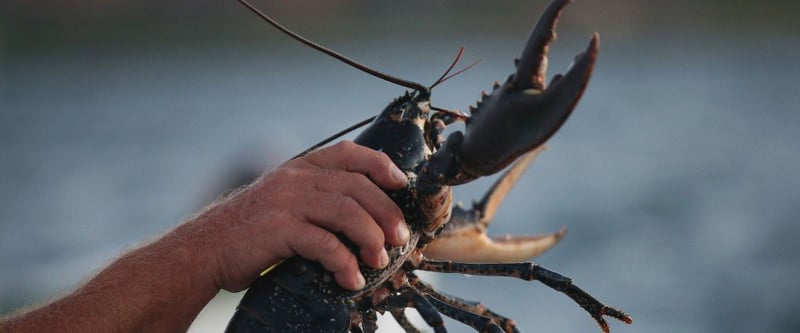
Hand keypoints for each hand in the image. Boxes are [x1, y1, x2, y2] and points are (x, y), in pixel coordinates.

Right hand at [198, 141, 409, 291]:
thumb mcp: (283, 201)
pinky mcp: (279, 229)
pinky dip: (344, 263)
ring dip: (370, 238)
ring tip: (379, 260)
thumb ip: (316, 198)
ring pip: (347, 212)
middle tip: (399, 238)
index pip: (349, 153)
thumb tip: (363, 215)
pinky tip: (350, 278)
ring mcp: (286, 201)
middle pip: (357, 187)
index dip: (381, 165)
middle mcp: (295, 178)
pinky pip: (325, 244)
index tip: (401, 184)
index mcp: (300, 167)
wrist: (204, 250)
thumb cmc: (249, 231)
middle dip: (386, 213)